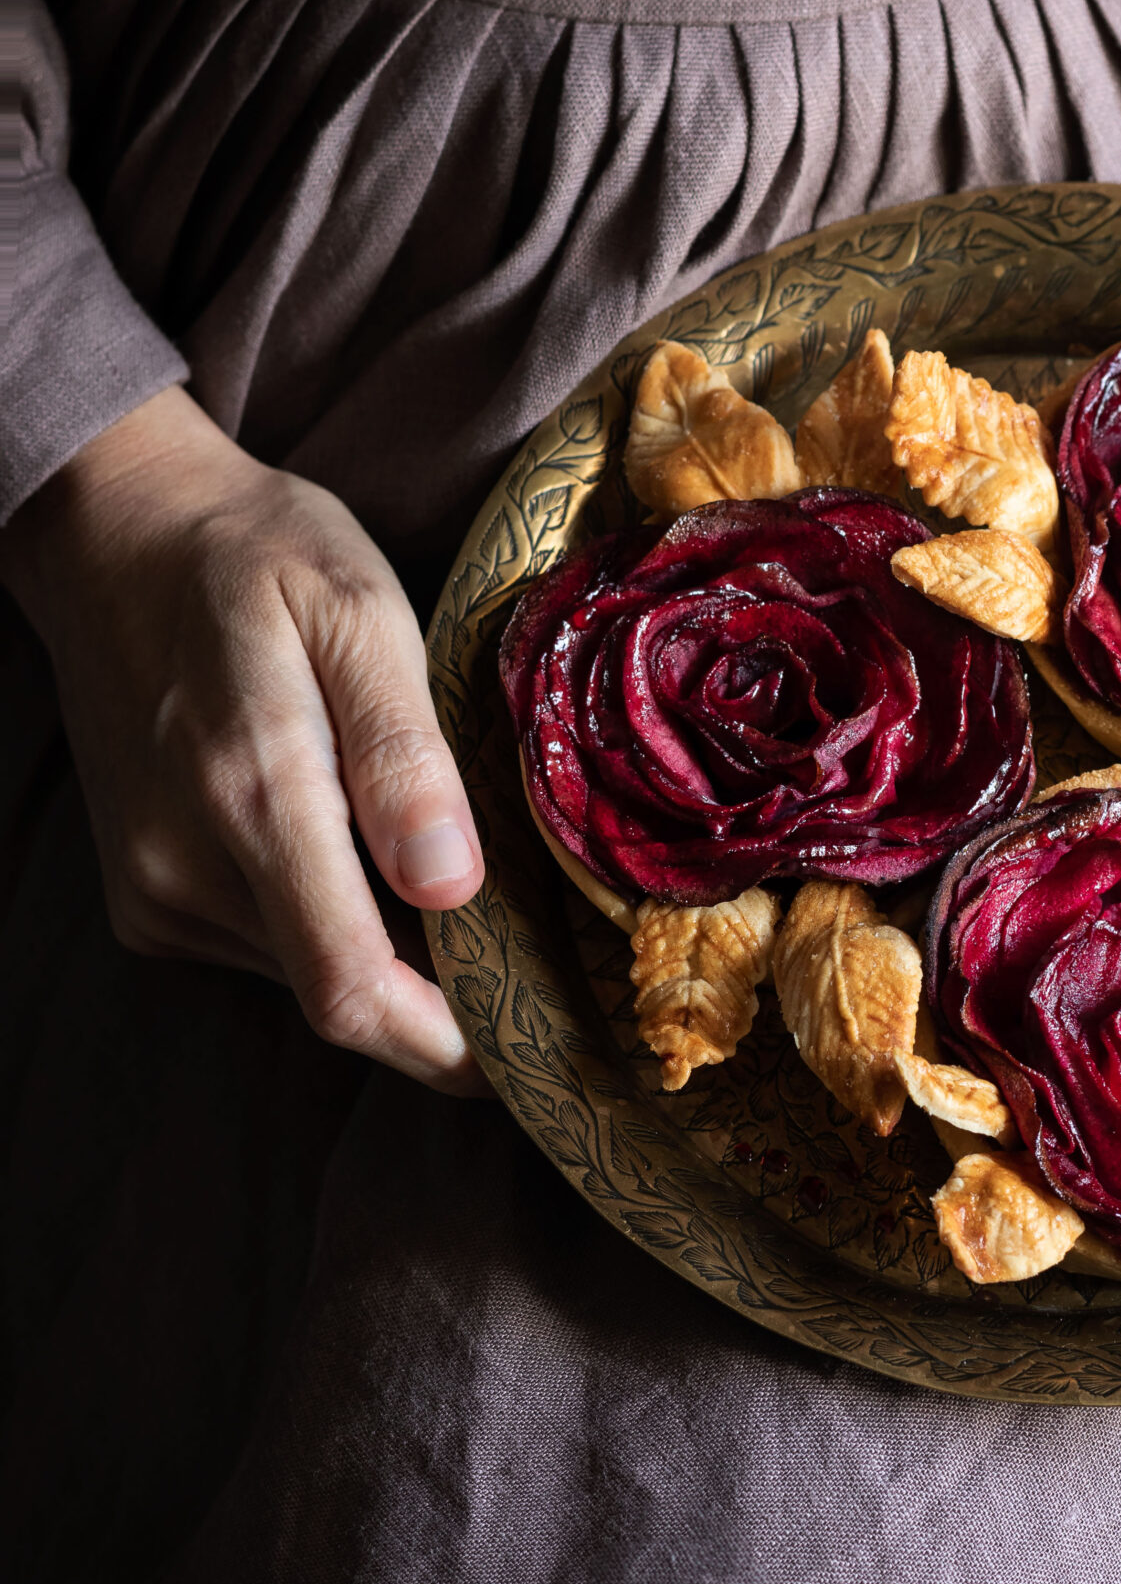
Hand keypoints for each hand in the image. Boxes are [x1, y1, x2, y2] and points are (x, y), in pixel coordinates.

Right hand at [0, 386, 488, 1087]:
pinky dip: (336, 925)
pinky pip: (265, 946)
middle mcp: (185, 868)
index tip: (535, 1053)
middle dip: (442, 1003)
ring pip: (305, 975)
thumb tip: (453, 885)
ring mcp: (153, 888)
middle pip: (339, 995)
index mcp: (252, 797)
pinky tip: (379, 860)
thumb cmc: (257, 555)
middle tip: (539, 965)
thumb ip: (402, 754)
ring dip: (392, 957)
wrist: (117, 530)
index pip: (354, 989)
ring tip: (464, 885)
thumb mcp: (357, 610)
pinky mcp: (143, 893)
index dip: (450, 1049)